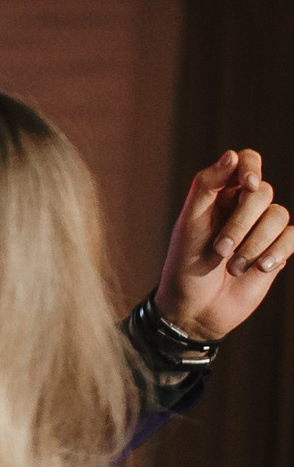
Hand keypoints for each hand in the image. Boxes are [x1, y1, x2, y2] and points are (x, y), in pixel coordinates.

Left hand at [154, 148, 291, 342]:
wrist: (193, 311)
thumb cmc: (183, 267)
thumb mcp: (189, 224)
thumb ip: (207, 187)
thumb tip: (231, 155)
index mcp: (221, 194)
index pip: (247, 161)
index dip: (251, 168)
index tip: (247, 186)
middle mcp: (245, 207)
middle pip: (263, 193)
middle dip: (242, 223)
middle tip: (219, 250)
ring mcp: (262, 229)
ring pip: (278, 215)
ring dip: (255, 243)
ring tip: (232, 268)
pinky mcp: (276, 251)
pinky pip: (291, 237)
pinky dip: (276, 251)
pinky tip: (260, 268)